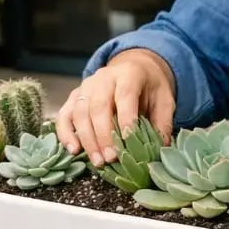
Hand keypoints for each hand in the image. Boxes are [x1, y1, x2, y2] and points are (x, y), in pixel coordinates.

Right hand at [55, 49, 176, 166]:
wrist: (135, 68)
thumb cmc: (150, 86)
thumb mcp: (164, 99)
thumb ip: (162, 122)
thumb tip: (160, 148)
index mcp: (129, 74)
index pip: (125, 94)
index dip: (126, 117)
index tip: (128, 140)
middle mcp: (104, 77)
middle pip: (98, 106)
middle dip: (103, 135)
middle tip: (111, 158)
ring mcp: (86, 86)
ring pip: (80, 112)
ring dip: (87, 139)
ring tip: (98, 161)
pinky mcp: (74, 96)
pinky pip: (65, 115)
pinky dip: (66, 133)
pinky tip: (74, 150)